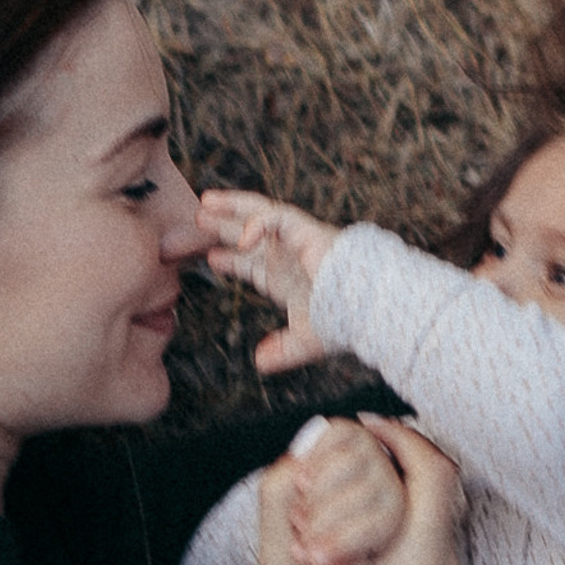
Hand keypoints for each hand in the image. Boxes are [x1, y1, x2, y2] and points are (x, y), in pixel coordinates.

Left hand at [203, 189, 338, 371]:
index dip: (230, 260)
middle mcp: (288, 256)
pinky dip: (257, 223)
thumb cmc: (345, 322)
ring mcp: (296, 240)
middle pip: (248, 234)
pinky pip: (276, 217)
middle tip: (197, 219)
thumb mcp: (306, 341)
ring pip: (259, 214)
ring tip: (206, 202)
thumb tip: (261, 362)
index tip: (210, 257)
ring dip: (231, 208)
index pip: (252, 264)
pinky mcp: (306, 230)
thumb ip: (283, 351)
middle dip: (222, 226)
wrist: (368, 308)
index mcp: (286, 278)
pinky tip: (242, 238)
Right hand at [257, 422, 468, 564]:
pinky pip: (436, 538)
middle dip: (399, 461)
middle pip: (441, 489)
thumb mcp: (276, 563)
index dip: (404, 438)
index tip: (369, 426)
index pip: (435, 475)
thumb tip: (313, 434)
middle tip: (361, 451)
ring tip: (357, 490)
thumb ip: (284, 491)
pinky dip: (406, 520)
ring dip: (402, 490)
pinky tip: (369, 523)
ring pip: (440, 511)